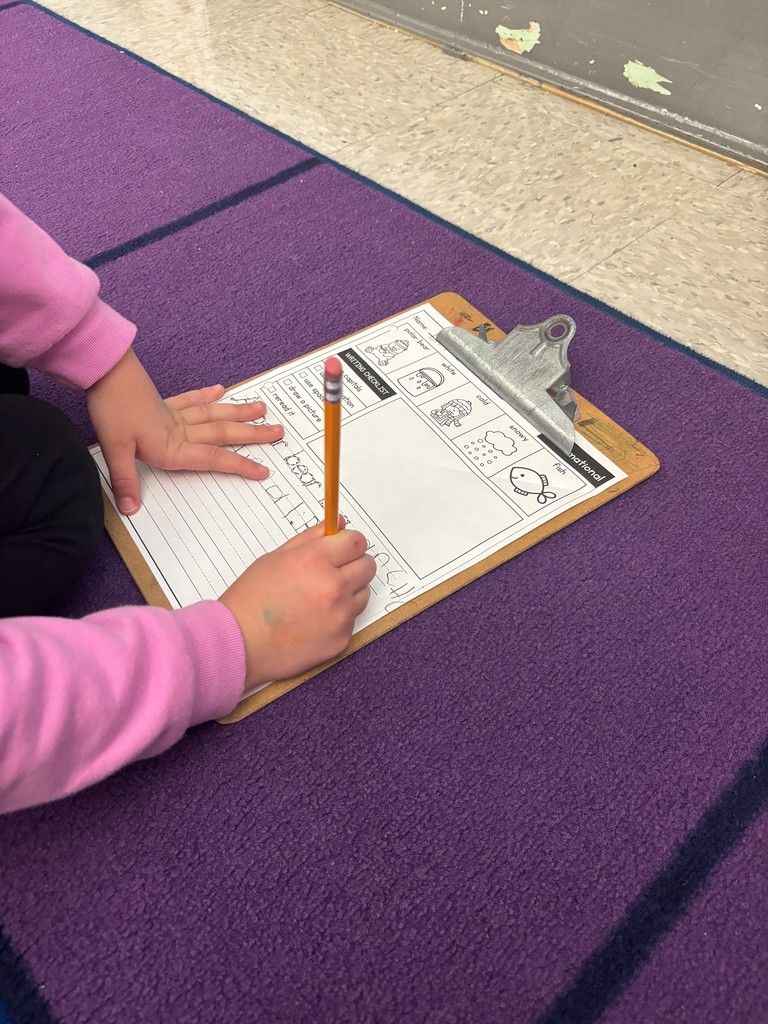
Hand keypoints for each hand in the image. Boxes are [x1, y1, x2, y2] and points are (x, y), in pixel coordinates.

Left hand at [86, 347, 282, 513]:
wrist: (104, 370)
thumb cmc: (111, 408)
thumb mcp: (114, 449)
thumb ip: (126, 480)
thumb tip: (132, 509)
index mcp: (172, 446)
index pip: (214, 459)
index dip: (240, 465)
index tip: (264, 471)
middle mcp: (180, 430)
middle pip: (223, 433)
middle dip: (252, 435)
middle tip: (278, 432)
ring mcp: (174, 414)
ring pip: (214, 415)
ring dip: (239, 414)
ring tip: (261, 408)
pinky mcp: (163, 402)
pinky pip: (191, 400)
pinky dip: (207, 395)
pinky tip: (221, 389)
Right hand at [219, 521, 376, 689]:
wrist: (240, 643)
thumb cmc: (251, 600)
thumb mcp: (276, 558)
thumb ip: (310, 538)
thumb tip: (339, 523)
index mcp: (315, 560)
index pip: (356, 540)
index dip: (348, 542)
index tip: (341, 548)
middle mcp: (333, 586)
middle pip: (368, 565)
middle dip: (354, 564)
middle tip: (332, 572)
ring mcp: (340, 615)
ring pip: (363, 593)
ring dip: (349, 592)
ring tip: (318, 599)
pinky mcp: (342, 638)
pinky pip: (352, 619)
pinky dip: (339, 617)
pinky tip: (314, 620)